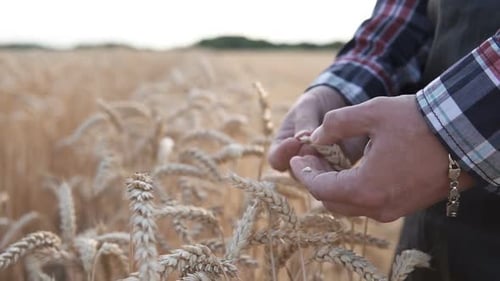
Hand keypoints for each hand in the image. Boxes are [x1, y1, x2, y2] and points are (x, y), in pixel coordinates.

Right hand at [268, 86, 366, 170]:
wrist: (337, 103)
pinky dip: (341, 165)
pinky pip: (338, 174)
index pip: (276, 159)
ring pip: (318, 176)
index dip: (282, 153)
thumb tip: (302, 137)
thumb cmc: (314, 105)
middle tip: (317, 144)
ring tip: (334, 146)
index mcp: (283, 148)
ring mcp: (318, 168)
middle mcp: (298, 162)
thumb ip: (304, 121)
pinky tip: (347, 151)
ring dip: (325, 164)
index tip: (294, 140)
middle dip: (307, 159)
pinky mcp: (338, 168)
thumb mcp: (307, 106)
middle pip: (297, 172)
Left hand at [290, 95, 473, 221]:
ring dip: (335, 185)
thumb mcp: (370, 113)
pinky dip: (354, 189)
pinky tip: (353, 167)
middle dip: (317, 179)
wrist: (463, 135)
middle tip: (312, 157)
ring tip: (330, 160)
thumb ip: (335, 124)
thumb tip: (315, 137)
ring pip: (351, 205)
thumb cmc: (418, 122)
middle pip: (332, 201)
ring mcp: (393, 210)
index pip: (319, 188)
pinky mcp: (405, 206)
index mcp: (365, 189)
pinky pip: (369, 203)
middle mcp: (377, 208)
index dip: (303, 172)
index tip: (295, 158)